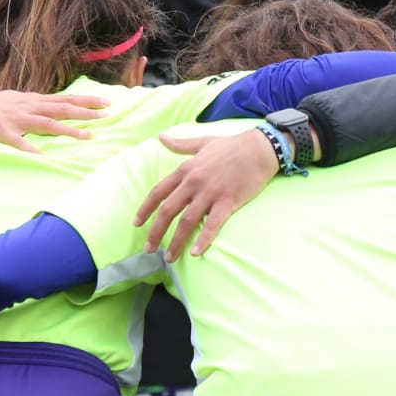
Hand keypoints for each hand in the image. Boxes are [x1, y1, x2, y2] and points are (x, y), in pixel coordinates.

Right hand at [0, 90, 110, 153]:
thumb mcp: (17, 100)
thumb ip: (36, 104)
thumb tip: (54, 104)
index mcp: (33, 100)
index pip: (64, 98)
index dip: (86, 99)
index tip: (106, 101)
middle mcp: (29, 107)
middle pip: (62, 108)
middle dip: (86, 111)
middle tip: (108, 114)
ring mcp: (17, 120)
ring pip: (47, 124)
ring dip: (69, 130)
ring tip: (88, 136)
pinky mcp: (4, 132)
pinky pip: (19, 142)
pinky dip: (31, 148)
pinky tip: (43, 156)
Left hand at [135, 129, 278, 260]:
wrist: (259, 149)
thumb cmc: (231, 146)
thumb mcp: (202, 142)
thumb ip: (179, 144)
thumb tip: (160, 137)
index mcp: (185, 169)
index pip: (158, 192)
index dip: (145, 209)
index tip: (136, 224)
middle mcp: (193, 182)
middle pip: (167, 210)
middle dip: (155, 232)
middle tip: (149, 249)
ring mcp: (210, 193)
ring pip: (187, 222)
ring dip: (176, 242)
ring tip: (170, 258)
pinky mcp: (227, 201)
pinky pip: (212, 225)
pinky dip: (203, 240)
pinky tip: (195, 253)